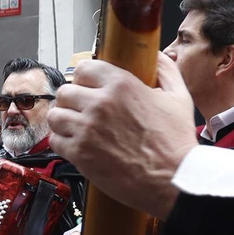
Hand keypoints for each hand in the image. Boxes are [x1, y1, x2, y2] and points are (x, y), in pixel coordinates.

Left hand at [47, 56, 198, 218]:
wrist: (173, 179)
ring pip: (55, 115)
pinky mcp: (80, 153)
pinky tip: (77, 146)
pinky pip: (55, 141)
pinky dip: (63, 143)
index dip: (84, 79)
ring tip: (77, 128)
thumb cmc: (176, 142)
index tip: (87, 88)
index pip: (83, 68)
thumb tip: (157, 55)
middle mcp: (100, 103)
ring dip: (64, 121)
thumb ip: (166, 70)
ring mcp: (87, 129)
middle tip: (82, 112)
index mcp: (121, 85)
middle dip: (72, 101)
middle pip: (65, 92)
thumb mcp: (179, 97)